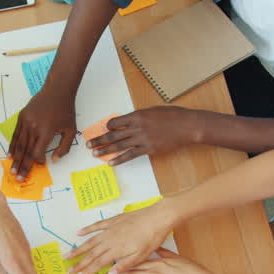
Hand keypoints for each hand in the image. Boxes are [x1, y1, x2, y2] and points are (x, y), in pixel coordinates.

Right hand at [8, 84, 76, 179]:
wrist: (57, 90)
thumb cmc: (66, 110)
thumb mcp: (71, 130)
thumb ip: (64, 147)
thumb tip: (54, 160)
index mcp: (46, 131)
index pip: (38, 152)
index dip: (38, 161)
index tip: (41, 165)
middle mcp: (33, 127)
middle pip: (26, 151)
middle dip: (22, 166)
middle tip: (18, 178)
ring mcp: (26, 122)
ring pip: (19, 144)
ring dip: (15, 158)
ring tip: (12, 170)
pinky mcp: (21, 117)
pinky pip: (15, 134)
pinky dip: (13, 145)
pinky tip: (11, 154)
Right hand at [65, 200, 177, 273]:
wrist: (157, 217)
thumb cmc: (151, 238)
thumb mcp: (140, 256)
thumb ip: (123, 266)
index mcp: (116, 250)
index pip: (97, 263)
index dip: (86, 270)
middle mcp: (109, 240)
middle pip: (90, 254)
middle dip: (78, 263)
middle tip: (68, 270)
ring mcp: (110, 229)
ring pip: (90, 241)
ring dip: (79, 248)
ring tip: (68, 254)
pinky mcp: (114, 220)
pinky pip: (97, 226)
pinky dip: (87, 230)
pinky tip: (79, 233)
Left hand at [86, 107, 202, 165]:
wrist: (186, 126)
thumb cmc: (172, 116)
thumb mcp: (153, 111)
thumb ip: (139, 117)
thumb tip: (129, 122)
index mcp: (137, 115)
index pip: (116, 122)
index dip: (107, 126)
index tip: (102, 130)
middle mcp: (137, 127)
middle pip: (113, 135)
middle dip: (99, 140)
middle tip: (88, 144)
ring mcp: (142, 139)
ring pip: (119, 145)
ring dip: (105, 150)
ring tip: (95, 154)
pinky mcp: (148, 149)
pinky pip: (130, 155)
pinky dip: (120, 159)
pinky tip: (111, 162)